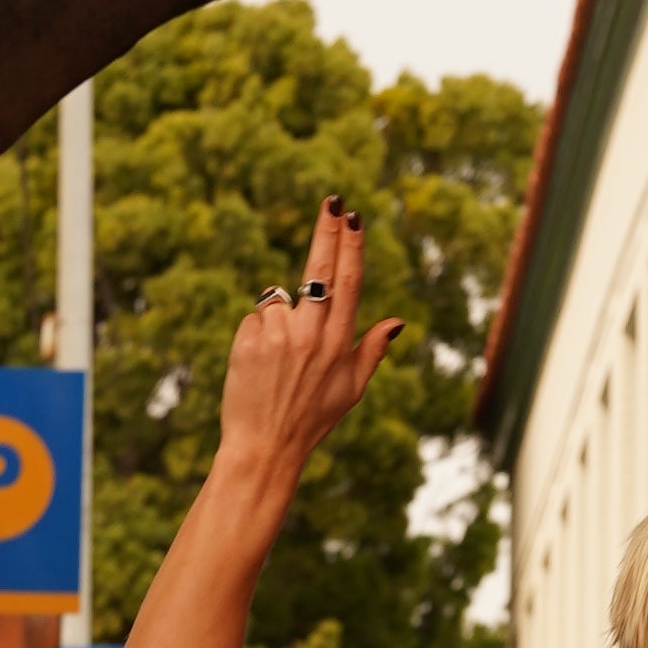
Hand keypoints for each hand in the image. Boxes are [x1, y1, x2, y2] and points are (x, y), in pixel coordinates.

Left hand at [213, 197, 405, 474]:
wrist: (264, 447)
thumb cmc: (311, 420)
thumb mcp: (351, 391)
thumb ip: (372, 350)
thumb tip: (398, 320)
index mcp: (339, 345)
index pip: (349, 283)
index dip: (351, 247)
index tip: (352, 217)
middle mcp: (311, 336)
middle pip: (320, 270)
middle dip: (327, 232)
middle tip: (332, 200)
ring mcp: (279, 336)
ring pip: (279, 301)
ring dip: (279, 321)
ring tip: (277, 363)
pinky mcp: (249, 339)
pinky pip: (256, 318)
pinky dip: (255, 335)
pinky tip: (258, 365)